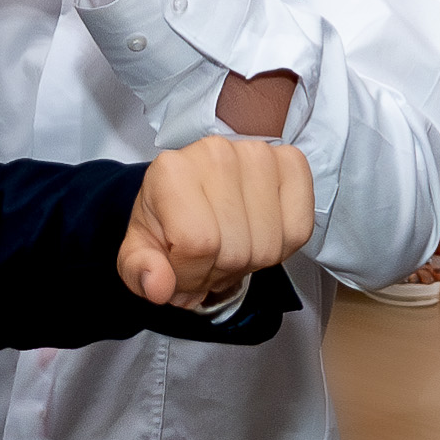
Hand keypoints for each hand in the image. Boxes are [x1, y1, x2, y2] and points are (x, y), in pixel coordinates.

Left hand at [117, 135, 318, 312]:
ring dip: (250, 263)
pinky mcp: (291, 163)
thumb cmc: (169, 219)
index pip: (197, 245)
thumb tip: (157, 286)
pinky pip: (299, 230)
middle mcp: (216, 154)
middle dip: (219, 271)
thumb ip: (139, 271)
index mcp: (171, 170)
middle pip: (234, 250)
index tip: (181, 268)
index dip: (191, 274)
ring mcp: (258, 155)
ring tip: (230, 247)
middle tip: (207, 259)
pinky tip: (258, 232)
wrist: (194, 190)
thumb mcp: (139, 249)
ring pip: (267, 246)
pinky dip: (281, 246)